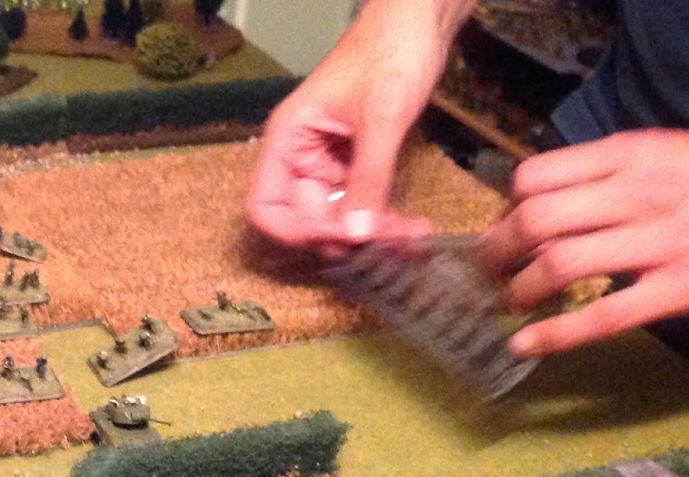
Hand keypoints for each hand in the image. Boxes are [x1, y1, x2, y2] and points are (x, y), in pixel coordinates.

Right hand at [246, 0, 468, 248]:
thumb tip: (356, 236)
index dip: (297, 232)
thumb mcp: (382, 116)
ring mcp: (328, 165)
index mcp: (287, 140)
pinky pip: (361, 207)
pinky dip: (383, 221)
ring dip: (371, 236)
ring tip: (411, 237)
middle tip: (391, 244)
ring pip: (338, 220)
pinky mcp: (356, 166)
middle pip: (306, 221)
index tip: (341, 237)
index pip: (266, 208)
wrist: (422, 18)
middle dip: (345, 238)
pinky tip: (411, 228)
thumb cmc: (392, 50)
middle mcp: (300, 158)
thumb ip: (369, 177)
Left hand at [478, 130, 688, 356]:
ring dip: (520, 290)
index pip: (534, 176)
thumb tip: (524, 208)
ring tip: (515, 301)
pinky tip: (524, 345)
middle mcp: (642, 193)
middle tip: (492, 273)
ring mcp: (662, 242)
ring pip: (559, 264)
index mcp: (632, 155)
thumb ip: (601, 177)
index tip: (503, 229)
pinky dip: (553, 335)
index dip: (505, 208)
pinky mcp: (678, 289)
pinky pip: (602, 316)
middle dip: (498, 252)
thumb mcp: (661, 159)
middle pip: (535, 220)